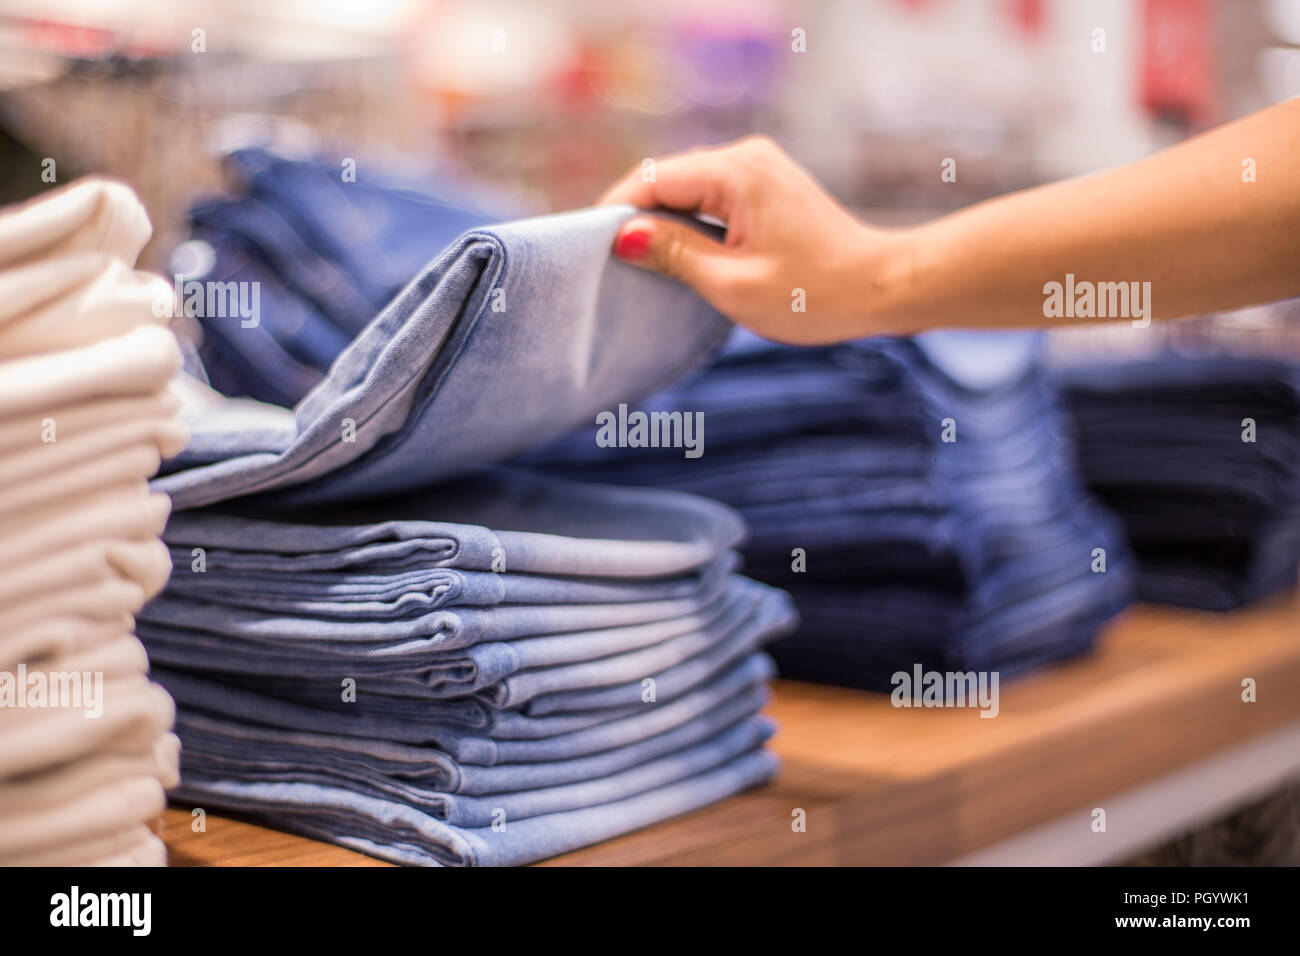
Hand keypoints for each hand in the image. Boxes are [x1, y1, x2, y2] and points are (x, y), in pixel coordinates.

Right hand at [599, 136, 911, 344]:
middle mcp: (746, 157)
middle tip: (607, 260)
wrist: (881, 287)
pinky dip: (689, 221)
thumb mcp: (733, 283)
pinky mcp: (766, 185)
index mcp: (736, 174)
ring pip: (687, 187)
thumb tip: (624, 235)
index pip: (653, 179)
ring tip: (638, 261)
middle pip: (667, 178)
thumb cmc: (814, 295)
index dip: (616, 211)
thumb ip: (674, 254)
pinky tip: (677, 252)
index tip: (589, 246)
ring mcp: (758, 168)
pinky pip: (710, 195)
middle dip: (635, 215)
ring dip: (662, 220)